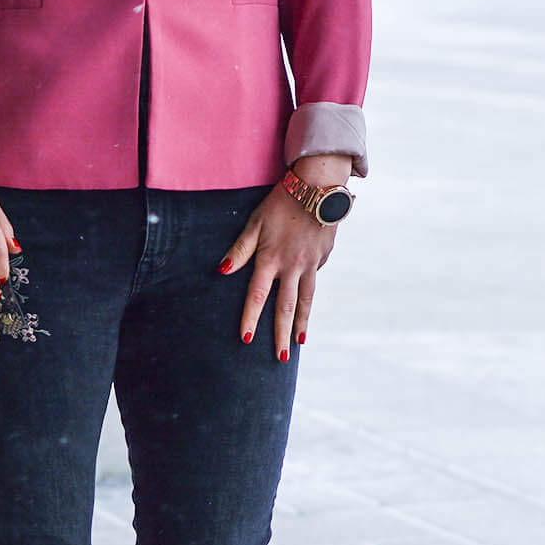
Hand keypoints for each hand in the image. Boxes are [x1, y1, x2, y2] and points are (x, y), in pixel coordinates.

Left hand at [220, 178, 340, 359]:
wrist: (319, 187)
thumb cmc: (281, 202)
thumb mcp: (255, 222)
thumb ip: (239, 249)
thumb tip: (221, 270)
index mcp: (271, 259)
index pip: (257, 296)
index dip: (250, 318)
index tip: (245, 339)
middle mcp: (292, 267)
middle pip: (285, 307)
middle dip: (280, 335)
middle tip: (279, 358)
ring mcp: (311, 264)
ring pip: (305, 300)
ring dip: (300, 324)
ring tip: (297, 343)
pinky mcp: (323, 258)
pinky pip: (313, 280)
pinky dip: (309, 296)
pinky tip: (304, 307)